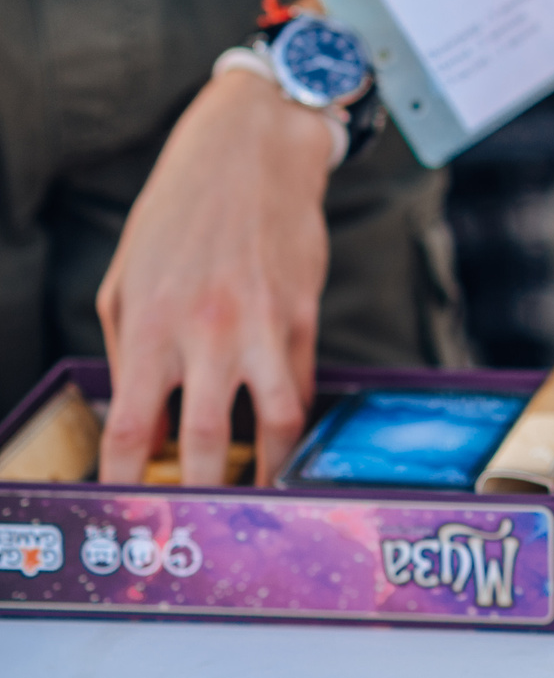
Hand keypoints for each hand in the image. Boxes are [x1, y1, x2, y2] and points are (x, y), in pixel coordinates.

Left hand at [95, 69, 335, 486]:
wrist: (252, 153)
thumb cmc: (179, 213)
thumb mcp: (125, 280)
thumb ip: (130, 354)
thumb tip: (145, 421)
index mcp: (149, 323)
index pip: (130, 427)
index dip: (126, 480)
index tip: (129, 510)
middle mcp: (206, 330)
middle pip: (201, 441)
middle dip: (197, 494)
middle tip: (195, 524)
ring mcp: (263, 325)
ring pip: (273, 425)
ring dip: (266, 471)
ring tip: (258, 496)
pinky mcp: (304, 316)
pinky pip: (300, 385)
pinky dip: (291, 421)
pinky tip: (282, 439)